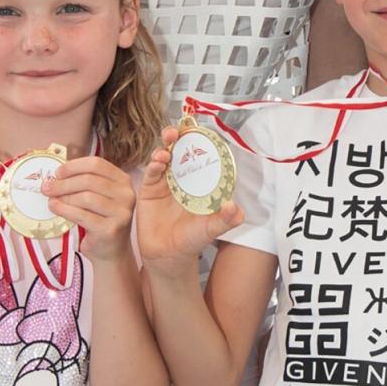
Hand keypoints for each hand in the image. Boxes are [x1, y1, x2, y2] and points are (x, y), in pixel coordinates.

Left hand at [42, 155, 136, 262]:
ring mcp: (121, 212)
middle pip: (89, 180)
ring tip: (51, 200)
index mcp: (123, 180)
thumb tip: (55, 176)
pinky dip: (64, 210)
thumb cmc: (100, 221)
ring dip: (63, 197)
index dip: (73, 166)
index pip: (96, 164)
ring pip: (86, 197)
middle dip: (63, 183)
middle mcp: (126, 194)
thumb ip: (83, 183)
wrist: (111, 251)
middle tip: (47, 188)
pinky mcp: (111, 229)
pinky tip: (55, 208)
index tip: (57, 173)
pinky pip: (82, 215)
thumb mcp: (97, 197)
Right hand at [135, 127, 243, 269]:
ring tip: (168, 144)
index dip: (200, 142)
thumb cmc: (192, 240)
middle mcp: (183, 179)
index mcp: (200, 183)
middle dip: (179, 137)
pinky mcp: (149, 190)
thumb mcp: (211, 230)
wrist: (167, 256)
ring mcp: (165, 183)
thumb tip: (236, 209)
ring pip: (165, 157)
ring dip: (165, 147)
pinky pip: (151, 173)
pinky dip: (154, 164)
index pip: (201, 157)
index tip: (199, 129)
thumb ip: (225, 220)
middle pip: (180, 151)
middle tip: (178, 131)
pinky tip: (158, 162)